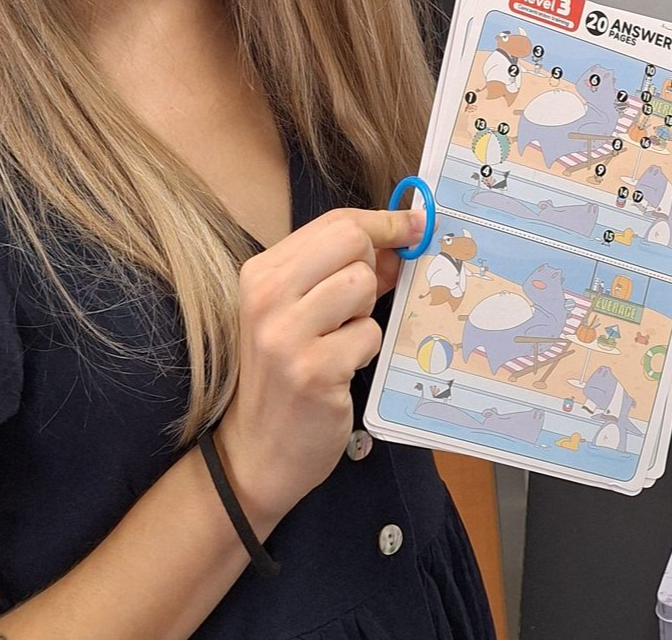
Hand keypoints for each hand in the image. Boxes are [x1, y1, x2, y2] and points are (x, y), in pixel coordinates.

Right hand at [216, 205, 425, 529]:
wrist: (256, 450)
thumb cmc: (284, 373)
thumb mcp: (297, 311)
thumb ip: (338, 271)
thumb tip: (398, 242)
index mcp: (261, 273)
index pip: (334, 223)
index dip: (382, 221)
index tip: (415, 224)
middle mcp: (267, 296)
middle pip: (352, 243)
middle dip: (372, 268)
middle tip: (361, 302)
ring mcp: (286, 334)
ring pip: (363, 285)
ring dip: (366, 315)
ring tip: (340, 341)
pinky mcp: (313, 371)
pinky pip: (369, 336)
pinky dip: (364, 352)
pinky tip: (340, 370)